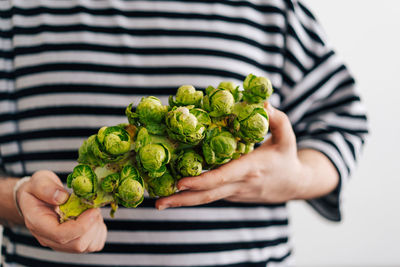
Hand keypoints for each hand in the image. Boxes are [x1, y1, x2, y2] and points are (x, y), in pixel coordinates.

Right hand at [17, 170, 106, 252]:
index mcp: (38, 224)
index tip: (92, 210)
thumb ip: (46, 188)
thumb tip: (61, 198)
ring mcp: (62, 243)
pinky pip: (93, 245)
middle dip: (92, 226)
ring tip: (92, 211)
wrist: (37, 198)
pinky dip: (99, 232)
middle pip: (76, 244)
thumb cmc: (37, 190)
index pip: (60, 236)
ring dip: (96, 228)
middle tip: (94, 207)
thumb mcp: (38, 181)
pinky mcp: (73, 243)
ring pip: (87, 246)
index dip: (81, 226)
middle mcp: (49, 238)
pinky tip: (94, 219)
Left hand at [156, 104, 308, 208]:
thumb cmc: (287, 156)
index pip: (222, 178)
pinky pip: (211, 195)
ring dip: (182, 201)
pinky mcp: (232, 194)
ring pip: (206, 199)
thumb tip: (262, 102)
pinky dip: (192, 195)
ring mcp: (234, 193)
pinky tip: (174, 194)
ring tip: (158, 203)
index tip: (180, 182)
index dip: (201, 181)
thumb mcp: (287, 136)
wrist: (294, 184)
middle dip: (181, 200)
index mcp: (250, 169)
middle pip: (207, 196)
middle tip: (157, 204)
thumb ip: (277, 119)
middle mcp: (239, 184)